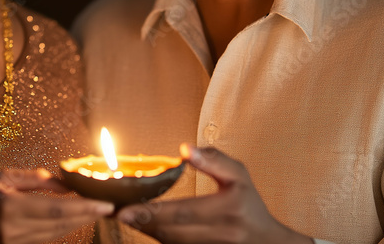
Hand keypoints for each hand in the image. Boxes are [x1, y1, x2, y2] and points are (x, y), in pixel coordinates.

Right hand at [0, 168, 113, 243]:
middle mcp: (13, 231)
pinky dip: (61, 228)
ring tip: (96, 211)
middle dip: (87, 216)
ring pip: (55, 235)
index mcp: (9, 209)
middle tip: (109, 208)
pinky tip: (73, 219)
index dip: (83, 208)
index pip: (56, 210)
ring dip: (77, 223)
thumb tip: (62, 181)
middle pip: (60, 226)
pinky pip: (44, 239)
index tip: (105, 204)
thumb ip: (32, 180)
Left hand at [116, 145, 311, 243]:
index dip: (153, 212)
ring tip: (126, 216)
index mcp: (228, 210)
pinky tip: (144, 226)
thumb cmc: (250, 205)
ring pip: (171, 242)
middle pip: (172, 232)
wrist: (267, 242)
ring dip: (146, 231)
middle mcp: (220, 234)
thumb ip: (214, 160)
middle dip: (142, 222)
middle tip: (116, 211)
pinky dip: (158, 237)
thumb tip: (185, 149)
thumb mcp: (240, 176)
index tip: (126, 208)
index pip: (184, 212)